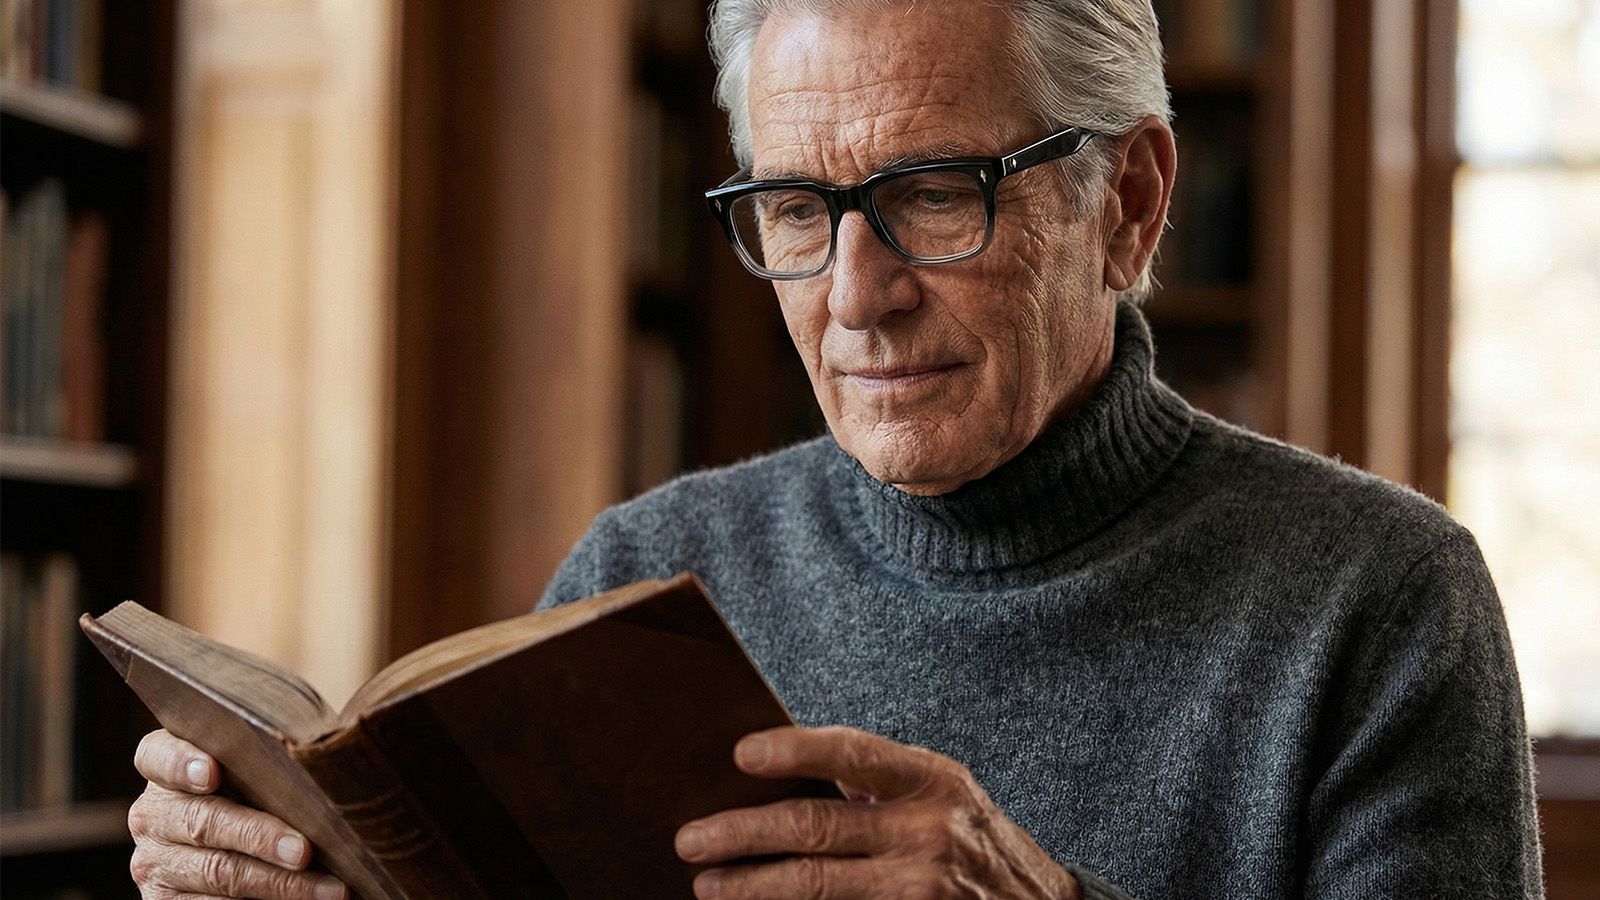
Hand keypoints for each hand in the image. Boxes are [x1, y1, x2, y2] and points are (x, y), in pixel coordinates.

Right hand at [128, 729, 346, 898]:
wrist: (232, 849)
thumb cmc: (256, 794)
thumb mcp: (252, 771)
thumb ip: (264, 759)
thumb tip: (311, 750)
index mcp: (164, 768)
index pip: (158, 755)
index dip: (182, 762)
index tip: (211, 773)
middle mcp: (151, 814)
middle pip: (204, 822)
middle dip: (259, 837)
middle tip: (304, 850)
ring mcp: (154, 861)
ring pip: (218, 872)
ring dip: (278, 883)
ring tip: (327, 888)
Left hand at [674, 726, 1080, 898]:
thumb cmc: (975, 839)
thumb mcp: (943, 791)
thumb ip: (879, 780)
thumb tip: (789, 765)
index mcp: (931, 777)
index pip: (852, 753)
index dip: (794, 750)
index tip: (741, 753)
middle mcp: (928, 829)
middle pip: (816, 828)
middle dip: (743, 833)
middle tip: (690, 840)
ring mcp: (923, 885)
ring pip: (817, 886)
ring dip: (752, 886)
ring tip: (708, 884)